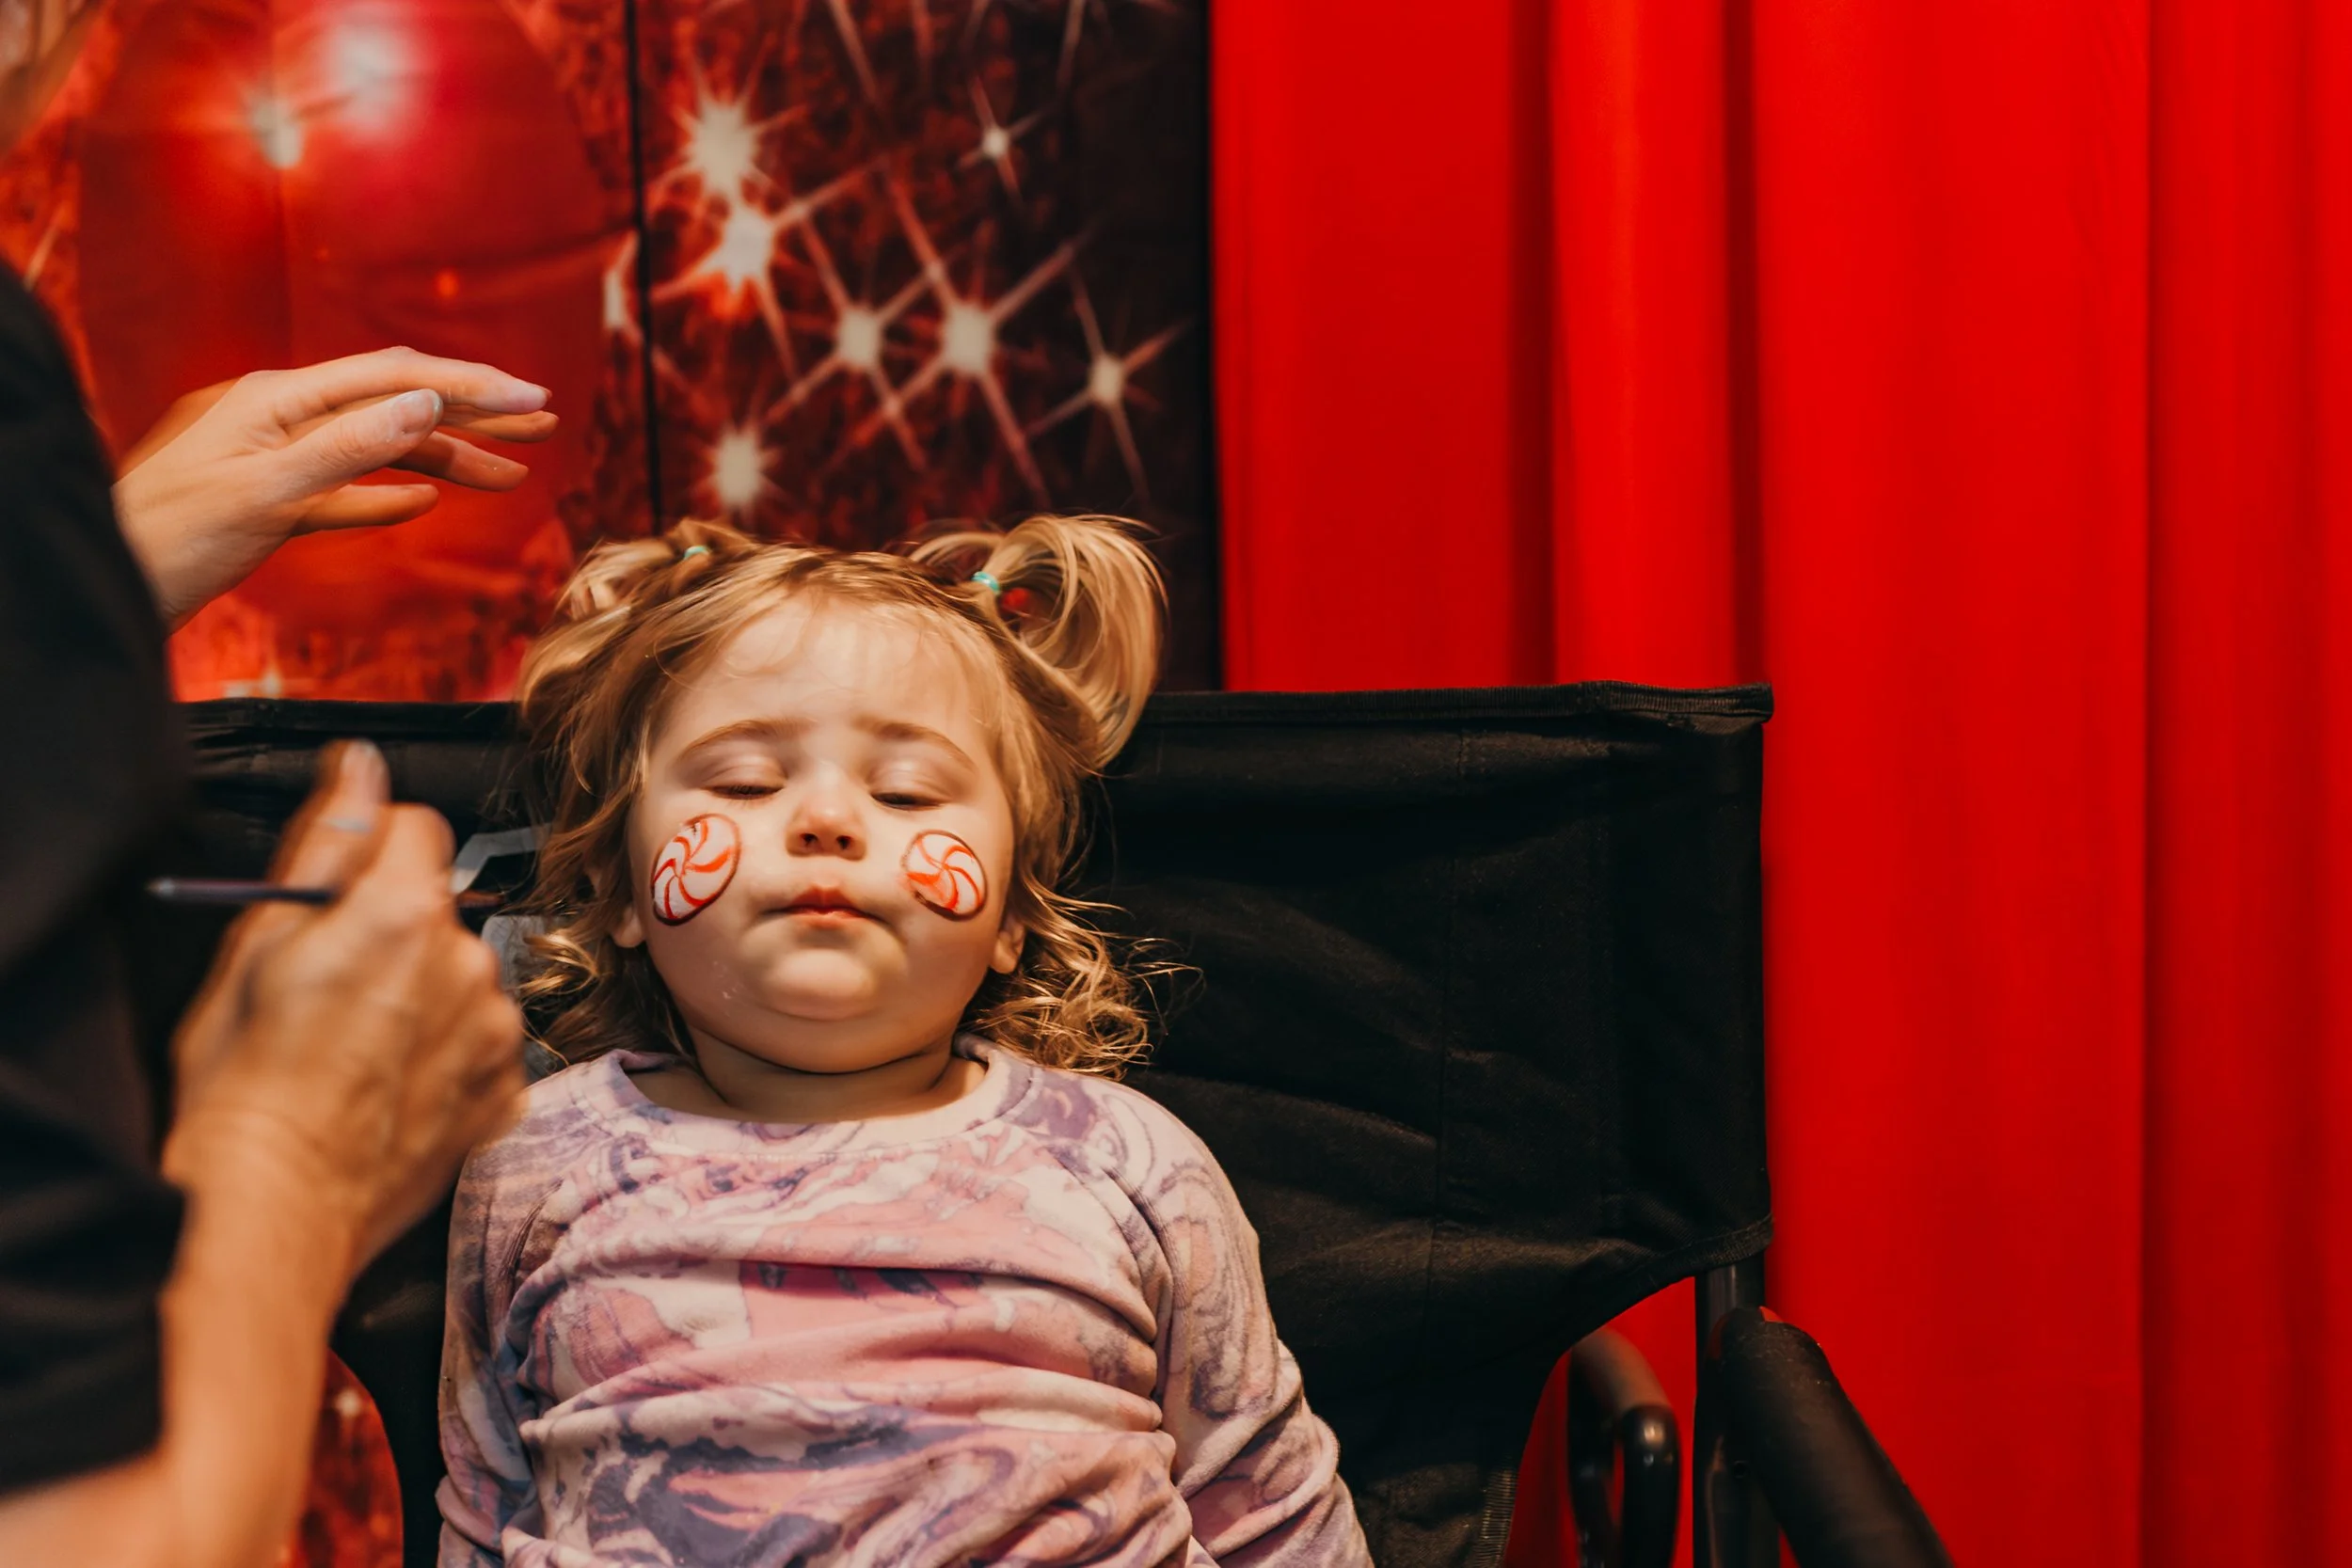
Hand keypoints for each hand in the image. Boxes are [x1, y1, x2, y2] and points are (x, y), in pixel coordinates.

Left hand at [112, 347, 559, 627]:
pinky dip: (390, 493)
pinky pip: (342, 493)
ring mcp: (270, 461)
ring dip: (445, 460)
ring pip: (376, 451)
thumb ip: (348, 447)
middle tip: (544, 423)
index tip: (533, 398)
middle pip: (392, 406)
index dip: (470, 386)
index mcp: (275, 400)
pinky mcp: (265, 507)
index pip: (392, 378)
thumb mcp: (265, 491)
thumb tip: (424, 402)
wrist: (107, 586)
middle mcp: (276, 419)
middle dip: (471, 414)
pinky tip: (427, 501)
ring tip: (509, 477)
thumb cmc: (168, 540)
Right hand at [169, 739, 525, 1272]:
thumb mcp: (260, 943)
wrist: (274, 1207)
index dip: (367, 852)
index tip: (334, 894)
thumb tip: (362, 764)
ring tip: (354, 1053)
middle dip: (393, 934)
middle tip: (328, 993)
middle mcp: (469, 963)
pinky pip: (480, 1047)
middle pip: (438, 911)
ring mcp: (495, 1032)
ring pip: (462, 981)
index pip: (415, 826)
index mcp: (404, 913)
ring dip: (422, 999)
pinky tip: (388, 1090)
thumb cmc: (245, 1083)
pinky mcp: (505, 1093)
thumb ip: (328, 840)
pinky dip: (444, 1058)